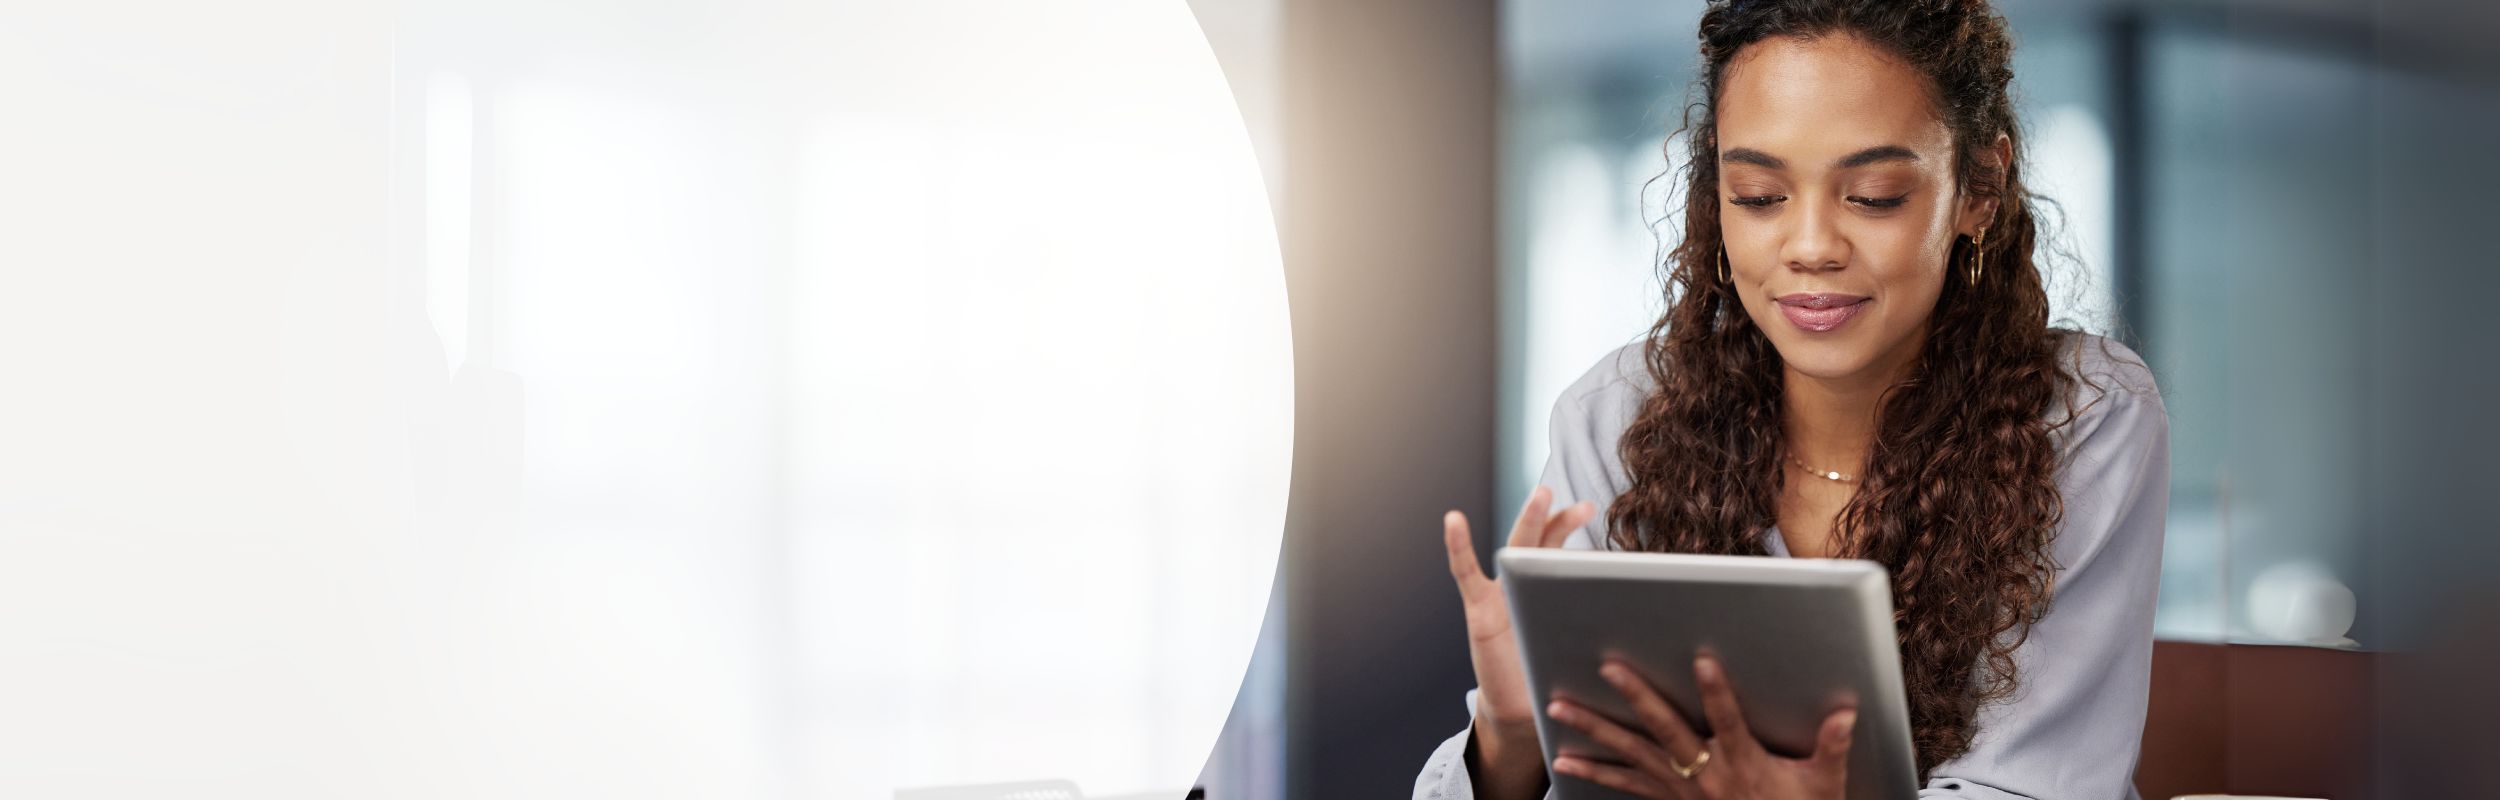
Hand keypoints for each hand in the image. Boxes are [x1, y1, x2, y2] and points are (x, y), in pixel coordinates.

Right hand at [1443, 486, 1594, 796]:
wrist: (1522, 710)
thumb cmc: (1557, 676)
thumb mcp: (1586, 649)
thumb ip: (1606, 630)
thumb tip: (1657, 625)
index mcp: (1554, 594)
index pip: (1567, 554)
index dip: (1582, 536)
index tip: (1598, 513)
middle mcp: (1528, 587)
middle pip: (1545, 544)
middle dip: (1561, 521)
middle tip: (1581, 503)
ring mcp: (1501, 594)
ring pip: (1516, 550)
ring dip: (1529, 520)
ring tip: (1542, 496)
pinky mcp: (1479, 611)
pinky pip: (1466, 573)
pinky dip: (1459, 546)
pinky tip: (1454, 520)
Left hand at [1545, 655, 1855, 799]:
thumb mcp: (1823, 786)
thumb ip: (1830, 747)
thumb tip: (1846, 713)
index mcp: (1744, 763)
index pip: (1729, 722)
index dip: (1717, 692)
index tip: (1704, 661)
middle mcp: (1706, 775)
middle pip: (1666, 731)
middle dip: (1637, 697)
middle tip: (1610, 668)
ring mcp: (1681, 790)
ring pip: (1632, 754)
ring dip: (1594, 730)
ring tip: (1559, 708)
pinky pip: (1624, 786)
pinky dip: (1594, 773)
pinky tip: (1565, 760)